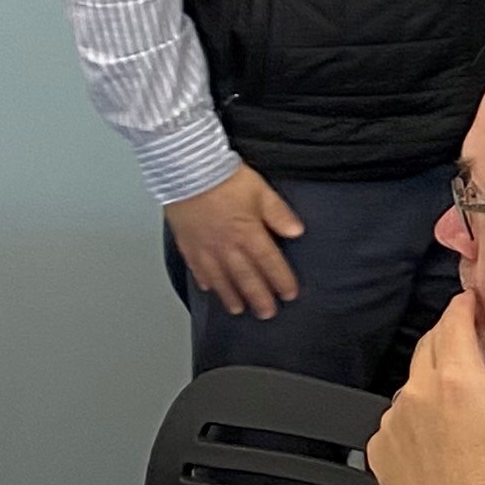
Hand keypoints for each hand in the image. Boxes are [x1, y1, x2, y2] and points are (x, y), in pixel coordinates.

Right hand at [165, 163, 304, 318]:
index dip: (281, 281)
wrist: (187, 170)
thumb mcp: (261, 191)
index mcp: (249, 234)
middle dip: (259, 297)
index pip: (270, 264)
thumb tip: (296, 231)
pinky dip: (205, 280)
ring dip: (231, 296)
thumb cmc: (224, 178)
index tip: (289, 294)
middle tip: (266, 313)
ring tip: (238, 309)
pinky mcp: (188, 244)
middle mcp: (228, 247)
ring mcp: (206, 248)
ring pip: (221, 279)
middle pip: (247, 278)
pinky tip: (209, 288)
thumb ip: (278, 213)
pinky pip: (197, 268)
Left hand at [368, 293, 484, 484]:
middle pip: (430, 345)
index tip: (472, 303)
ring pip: (412, 384)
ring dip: (434, 383)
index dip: (465, 306)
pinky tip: (442, 440)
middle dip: (451, 338)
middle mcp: (420, 397)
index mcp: (460, 383)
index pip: (454, 321)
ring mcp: (395, 424)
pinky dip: (415, 419)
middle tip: (473, 346)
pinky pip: (397, 419)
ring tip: (462, 410)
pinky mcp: (381, 451)